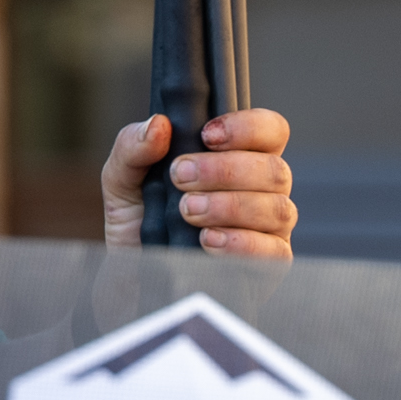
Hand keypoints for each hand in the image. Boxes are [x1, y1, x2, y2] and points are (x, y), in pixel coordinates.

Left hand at [102, 108, 295, 258]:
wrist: (130, 274)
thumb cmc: (137, 220)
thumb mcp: (122, 179)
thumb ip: (132, 147)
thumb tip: (158, 125)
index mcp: (238, 159)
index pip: (270, 131)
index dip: (248, 127)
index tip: (207, 135)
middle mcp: (261, 191)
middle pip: (275, 170)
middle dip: (225, 170)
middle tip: (181, 176)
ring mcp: (268, 229)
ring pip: (278, 209)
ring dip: (229, 206)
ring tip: (187, 210)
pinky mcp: (267, 267)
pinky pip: (274, 252)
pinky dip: (241, 242)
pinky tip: (208, 240)